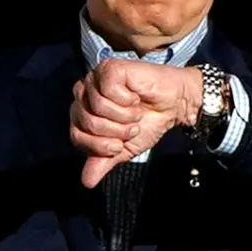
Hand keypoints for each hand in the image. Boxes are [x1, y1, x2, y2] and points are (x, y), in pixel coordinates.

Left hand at [69, 59, 202, 187]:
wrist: (175, 107)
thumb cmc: (149, 122)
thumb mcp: (124, 149)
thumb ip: (104, 161)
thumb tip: (86, 182)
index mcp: (83, 113)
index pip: (76, 136)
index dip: (100, 145)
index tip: (120, 144)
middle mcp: (84, 94)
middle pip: (86, 121)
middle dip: (115, 131)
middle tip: (132, 126)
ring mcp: (95, 79)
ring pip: (98, 106)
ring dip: (124, 115)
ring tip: (136, 111)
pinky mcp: (110, 68)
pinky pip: (109, 90)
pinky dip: (127, 100)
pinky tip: (135, 96)